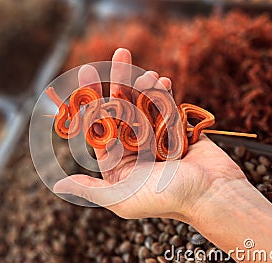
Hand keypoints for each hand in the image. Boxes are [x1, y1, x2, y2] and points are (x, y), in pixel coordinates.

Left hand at [53, 48, 245, 221]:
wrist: (213, 196)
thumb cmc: (166, 200)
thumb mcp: (121, 198)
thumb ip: (90, 189)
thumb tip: (58, 185)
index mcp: (118, 163)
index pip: (99, 126)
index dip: (90, 100)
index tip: (85, 75)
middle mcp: (135, 149)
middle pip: (122, 109)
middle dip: (119, 80)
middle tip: (120, 53)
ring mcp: (157, 138)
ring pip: (145, 104)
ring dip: (144, 85)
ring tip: (145, 72)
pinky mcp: (178, 131)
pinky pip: (167, 107)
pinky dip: (163, 93)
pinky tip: (161, 80)